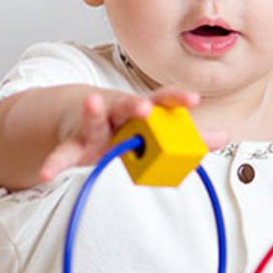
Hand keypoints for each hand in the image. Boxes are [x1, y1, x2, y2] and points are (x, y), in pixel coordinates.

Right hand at [38, 88, 227, 181]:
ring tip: (92, 103)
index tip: (193, 98)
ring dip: (92, 113)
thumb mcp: (154, 130)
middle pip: (127, 105)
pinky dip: (55, 163)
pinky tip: (48, 174)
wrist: (76, 116)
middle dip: (135, 104)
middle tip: (146, 106)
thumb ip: (188, 137)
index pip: (162, 101)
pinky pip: (63, 154)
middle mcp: (116, 111)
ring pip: (93, 120)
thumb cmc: (123, 124)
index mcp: (140, 109)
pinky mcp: (72, 144)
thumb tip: (224, 137)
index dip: (177, 99)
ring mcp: (92, 125)